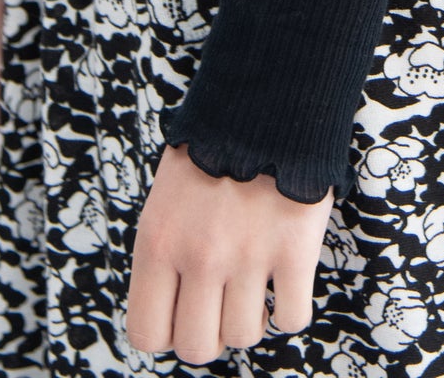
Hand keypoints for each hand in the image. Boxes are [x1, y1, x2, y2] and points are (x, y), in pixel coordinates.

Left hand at [125, 141, 334, 361]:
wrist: (267, 98)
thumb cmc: (213, 147)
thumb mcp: (166, 197)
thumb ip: (164, 254)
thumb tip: (173, 314)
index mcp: (158, 242)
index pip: (148, 334)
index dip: (169, 332)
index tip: (185, 311)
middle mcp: (199, 257)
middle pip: (198, 347)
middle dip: (211, 332)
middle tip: (223, 301)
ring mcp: (249, 256)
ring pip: (245, 336)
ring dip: (252, 317)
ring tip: (256, 283)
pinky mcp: (295, 251)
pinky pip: (292, 319)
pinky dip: (290, 309)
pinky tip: (286, 280)